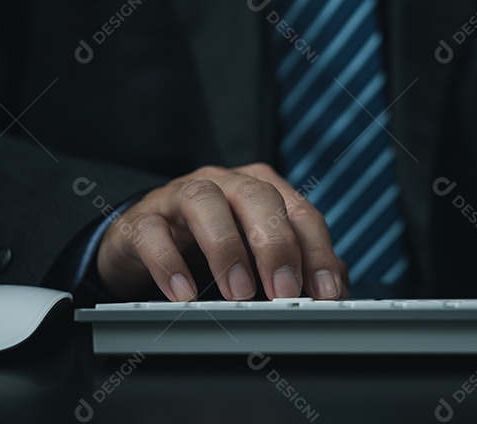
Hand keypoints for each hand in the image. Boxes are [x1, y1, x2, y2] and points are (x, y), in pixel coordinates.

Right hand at [96, 163, 347, 301]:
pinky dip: (169, 262)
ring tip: (239, 292)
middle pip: (258, 197)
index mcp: (262, 189)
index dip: (317, 251)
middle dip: (276, 245)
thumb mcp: (257, 254)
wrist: (143, 243)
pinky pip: (153, 232)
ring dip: (226, 247)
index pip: (300, 212)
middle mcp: (224, 183)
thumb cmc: (209, 247)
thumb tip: (335, 287)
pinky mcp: (141, 219)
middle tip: (284, 291)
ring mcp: (179, 196)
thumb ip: (297, 264)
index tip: (326, 291)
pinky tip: (184, 293)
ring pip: (205, 201)